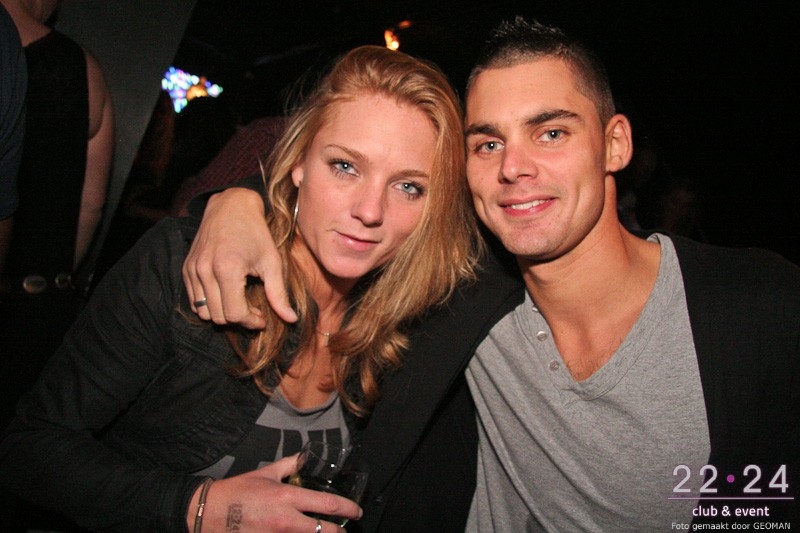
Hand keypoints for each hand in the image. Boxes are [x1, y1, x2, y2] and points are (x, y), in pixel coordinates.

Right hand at [182, 188, 297, 327]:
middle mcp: (205, 271)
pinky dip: (210, 304)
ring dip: (222, 313)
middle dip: (238, 319)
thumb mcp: (272, 262)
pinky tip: (226, 293)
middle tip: (254, 310)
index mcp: (227, 269)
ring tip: (240, 302)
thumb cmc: (256, 233)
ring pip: (203, 312)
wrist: (231, 206)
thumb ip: (279, 293)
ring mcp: (192, 270)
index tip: (262, 318)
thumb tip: (291, 319)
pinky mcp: (186, 268)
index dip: (251, 321)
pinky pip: (193, 301)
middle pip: (218, 317)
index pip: (234, 314)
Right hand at [187, 456, 361, 532]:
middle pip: (324, 532)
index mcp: (288, 498)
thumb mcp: (266, 473)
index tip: (356, 512)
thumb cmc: (237, 491)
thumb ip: (290, 465)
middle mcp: (286, 522)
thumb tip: (305, 457)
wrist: (209, 513)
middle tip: (344, 530)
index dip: (348, 509)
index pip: (328, 506)